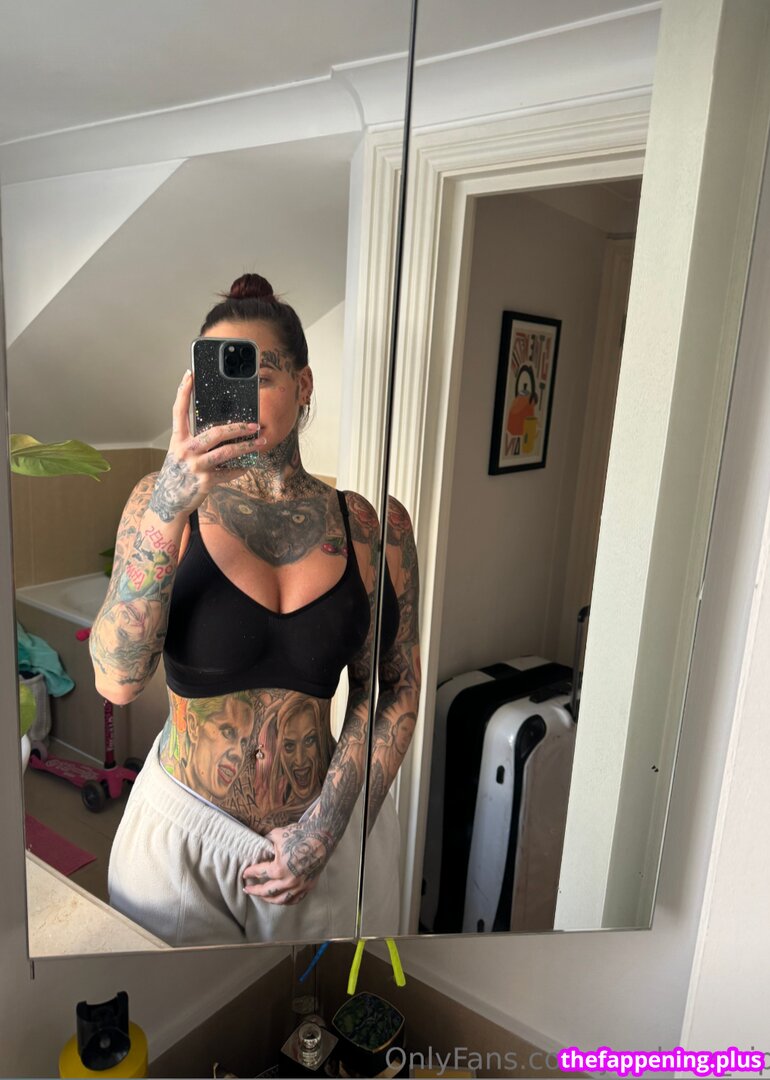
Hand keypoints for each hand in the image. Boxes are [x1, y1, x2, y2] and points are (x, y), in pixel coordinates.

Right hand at [149, 370, 265, 521]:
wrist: (169, 501)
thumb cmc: (178, 473)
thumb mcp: (180, 452)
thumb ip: (194, 440)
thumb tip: (220, 429)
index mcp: (178, 439)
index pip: (179, 411)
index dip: (183, 392)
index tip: (190, 375)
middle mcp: (186, 451)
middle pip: (215, 433)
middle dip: (238, 427)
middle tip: (253, 424)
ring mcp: (196, 466)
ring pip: (227, 452)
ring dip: (246, 447)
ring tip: (260, 442)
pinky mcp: (206, 481)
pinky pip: (229, 472)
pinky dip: (240, 468)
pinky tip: (248, 465)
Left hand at [242, 823, 331, 904]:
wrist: (322, 837)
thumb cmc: (299, 834)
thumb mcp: (277, 835)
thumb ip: (265, 842)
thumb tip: (257, 843)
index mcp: (279, 869)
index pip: (259, 873)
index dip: (250, 873)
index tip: (245, 873)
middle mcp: (288, 881)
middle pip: (267, 891)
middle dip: (255, 891)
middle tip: (247, 889)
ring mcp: (300, 885)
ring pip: (280, 900)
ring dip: (268, 899)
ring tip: (261, 897)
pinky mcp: (309, 886)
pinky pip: (295, 899)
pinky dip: (285, 901)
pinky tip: (280, 898)